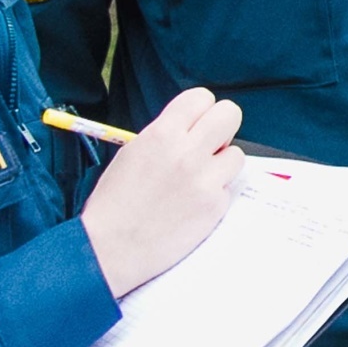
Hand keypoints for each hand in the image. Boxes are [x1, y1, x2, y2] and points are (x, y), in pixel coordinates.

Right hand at [79, 88, 243, 297]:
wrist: (110, 248)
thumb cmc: (114, 203)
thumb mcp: (133, 153)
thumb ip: (165, 135)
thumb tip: (192, 128)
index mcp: (162, 134)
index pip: (202, 97)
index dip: (201, 111)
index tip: (196, 124)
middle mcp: (187, 152)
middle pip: (230, 115)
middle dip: (222, 128)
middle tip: (209, 145)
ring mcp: (205, 180)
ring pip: (237, 154)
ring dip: (221, 164)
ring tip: (199, 180)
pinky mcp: (215, 206)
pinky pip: (228, 188)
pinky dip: (215, 195)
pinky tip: (193, 205)